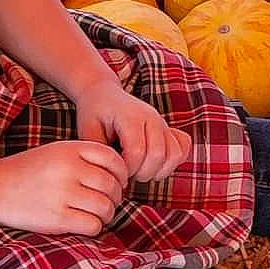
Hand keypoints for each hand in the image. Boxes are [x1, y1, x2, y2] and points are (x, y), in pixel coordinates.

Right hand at [0, 140, 129, 234]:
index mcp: (70, 149)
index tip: (117, 182)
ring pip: (105, 207)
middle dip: (115, 197)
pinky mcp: (58, 218)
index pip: (113, 159)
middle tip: (108, 202)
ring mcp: (63, 193)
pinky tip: (84, 223)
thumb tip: (118, 176)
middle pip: (112, 185)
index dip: (121, 173)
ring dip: (106, 214)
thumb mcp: (56, 151)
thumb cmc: (28, 170)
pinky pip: (93, 225)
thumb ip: (84, 157)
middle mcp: (69, 168)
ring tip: (97, 214)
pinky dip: (94, 227)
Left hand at [73, 78, 190, 182]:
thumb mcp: (87, 128)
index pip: (137, 151)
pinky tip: (154, 164)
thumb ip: (97, 150)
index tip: (115, 171)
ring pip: (173, 154)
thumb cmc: (94, 112)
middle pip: (158, 155)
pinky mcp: (168, 129)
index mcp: (130, 116)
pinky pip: (182, 148)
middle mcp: (151, 118)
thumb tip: (108, 171)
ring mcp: (162, 123)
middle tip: (126, 174)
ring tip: (139, 171)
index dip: (127, 169)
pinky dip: (172, 162)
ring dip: (158, 170)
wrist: (104, 94)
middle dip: (141, 173)